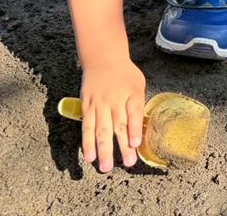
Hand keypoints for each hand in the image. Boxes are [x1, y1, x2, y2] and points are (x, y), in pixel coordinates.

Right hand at [79, 57, 145, 172]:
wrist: (103, 58)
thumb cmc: (125, 75)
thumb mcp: (138, 85)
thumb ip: (138, 106)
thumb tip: (140, 129)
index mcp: (132, 93)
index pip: (134, 112)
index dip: (135, 129)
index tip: (135, 144)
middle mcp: (115, 99)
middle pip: (118, 125)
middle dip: (122, 146)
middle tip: (127, 164)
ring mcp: (99, 104)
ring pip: (101, 130)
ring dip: (103, 150)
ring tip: (105, 167)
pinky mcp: (86, 107)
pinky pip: (87, 127)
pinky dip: (87, 143)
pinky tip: (89, 156)